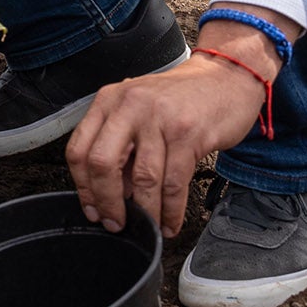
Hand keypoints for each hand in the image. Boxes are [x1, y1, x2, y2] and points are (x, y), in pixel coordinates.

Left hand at [67, 37, 275, 238]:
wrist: (226, 78)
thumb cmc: (181, 99)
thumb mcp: (139, 111)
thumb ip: (122, 146)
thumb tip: (112, 195)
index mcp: (110, 100)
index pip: (79, 149)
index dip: (84, 187)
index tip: (92, 210)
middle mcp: (130, 105)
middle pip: (103, 163)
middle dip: (107, 202)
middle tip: (116, 224)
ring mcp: (160, 118)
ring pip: (143, 179)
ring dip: (145, 213)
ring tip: (149, 228)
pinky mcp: (188, 133)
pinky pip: (174, 183)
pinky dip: (171, 211)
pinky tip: (171, 221)